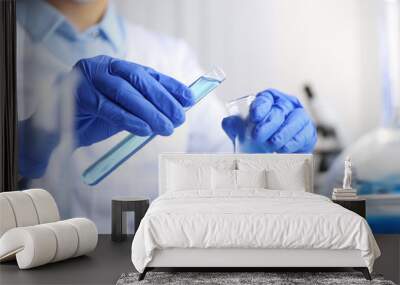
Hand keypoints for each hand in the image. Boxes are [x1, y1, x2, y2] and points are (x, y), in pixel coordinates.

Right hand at [72, 55, 193, 146]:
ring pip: (125, 92)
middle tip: (179, 118)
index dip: (170, 86)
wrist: (61, 131)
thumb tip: (176, 110)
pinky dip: (129, 119)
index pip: (148, 74)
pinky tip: (144, 130)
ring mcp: (88, 77)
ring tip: (166, 128)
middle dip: (162, 99)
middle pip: (138, 79)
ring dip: (149, 111)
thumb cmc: (95, 119)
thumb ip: (145, 106)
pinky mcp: (78, 93)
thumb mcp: (125, 110)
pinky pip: (108, 107)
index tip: (189, 99)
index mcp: (116, 67)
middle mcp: (103, 66)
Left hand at [222, 89, 316, 152]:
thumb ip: (234, 125)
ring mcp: (299, 117)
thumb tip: (228, 123)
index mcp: (270, 100)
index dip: (261, 106)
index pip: (266, 98)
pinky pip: (303, 135)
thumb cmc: (260, 135)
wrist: (276, 151)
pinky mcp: (308, 132)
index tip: (255, 117)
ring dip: (282, 133)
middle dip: (269, 124)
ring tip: (271, 144)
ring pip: (295, 120)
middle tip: (257, 136)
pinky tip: (283, 149)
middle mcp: (286, 105)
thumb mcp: (244, 129)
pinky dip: (293, 143)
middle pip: (280, 109)